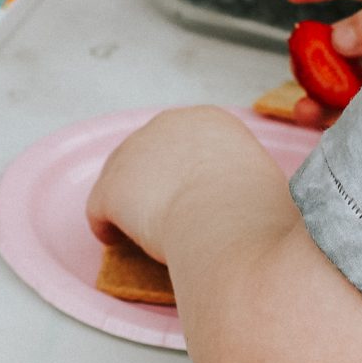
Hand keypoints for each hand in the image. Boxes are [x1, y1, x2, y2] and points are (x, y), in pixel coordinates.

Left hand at [86, 105, 268, 261]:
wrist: (230, 225)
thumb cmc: (258, 212)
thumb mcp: (262, 181)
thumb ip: (243, 178)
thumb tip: (242, 196)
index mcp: (209, 121)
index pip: (184, 141)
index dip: (180, 169)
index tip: (186, 195)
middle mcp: (168, 124)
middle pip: (148, 152)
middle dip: (149, 180)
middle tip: (158, 215)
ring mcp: (136, 151)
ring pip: (121, 176)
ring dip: (125, 201)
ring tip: (133, 231)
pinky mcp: (112, 186)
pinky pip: (100, 206)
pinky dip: (104, 224)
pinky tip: (113, 241)